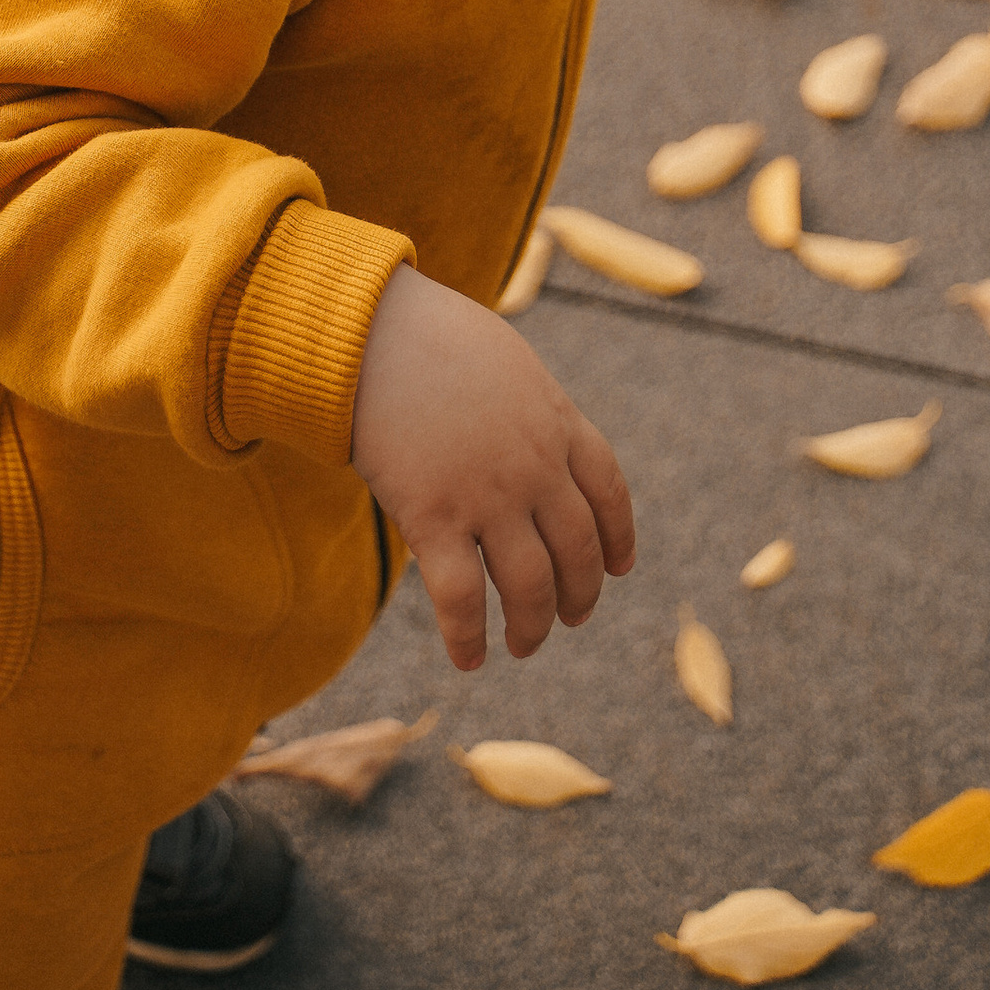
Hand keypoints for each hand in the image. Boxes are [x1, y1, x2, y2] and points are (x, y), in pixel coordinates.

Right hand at [347, 266, 633, 672]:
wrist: (371, 330)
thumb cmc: (426, 333)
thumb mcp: (503, 361)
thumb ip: (526, 405)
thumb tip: (527, 431)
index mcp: (556, 420)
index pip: (610, 492)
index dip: (618, 538)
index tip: (617, 568)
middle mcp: (535, 465)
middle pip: (579, 551)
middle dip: (579, 595)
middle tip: (569, 618)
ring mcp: (489, 495)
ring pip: (532, 587)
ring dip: (532, 626)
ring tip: (524, 645)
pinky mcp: (435, 518)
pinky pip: (463, 600)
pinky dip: (468, 639)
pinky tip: (467, 659)